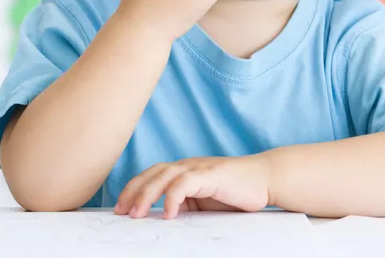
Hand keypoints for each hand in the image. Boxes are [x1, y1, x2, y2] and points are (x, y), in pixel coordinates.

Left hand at [114, 155, 271, 219]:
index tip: (120, 208)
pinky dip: (174, 196)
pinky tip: (169, 213)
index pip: (152, 174)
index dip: (134, 188)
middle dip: (134, 191)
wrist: (265, 179)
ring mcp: (199, 168)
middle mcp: (189, 165)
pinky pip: (186, 183)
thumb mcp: (205, 201)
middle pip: (154, 172)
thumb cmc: (236, 192)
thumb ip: (186, 204)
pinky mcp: (211, 174)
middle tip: (120, 212)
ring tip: (137, 214)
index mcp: (185, 170)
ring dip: (148, 194)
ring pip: (165, 175)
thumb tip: (163, 218)